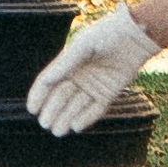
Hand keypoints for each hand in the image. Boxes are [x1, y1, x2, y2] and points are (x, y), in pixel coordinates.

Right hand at [27, 3, 155, 137]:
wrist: (135, 36)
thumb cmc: (107, 35)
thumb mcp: (83, 46)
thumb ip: (65, 63)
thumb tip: (46, 80)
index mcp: (67, 64)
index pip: (48, 82)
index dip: (38, 95)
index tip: (32, 109)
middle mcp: (78, 77)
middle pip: (60, 97)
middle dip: (52, 111)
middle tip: (45, 124)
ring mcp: (92, 86)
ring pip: (75, 106)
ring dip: (66, 118)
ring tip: (58, 131)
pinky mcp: (107, 93)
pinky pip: (95, 109)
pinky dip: (86, 118)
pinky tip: (76, 127)